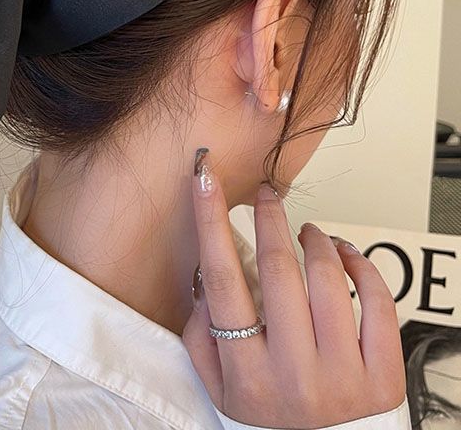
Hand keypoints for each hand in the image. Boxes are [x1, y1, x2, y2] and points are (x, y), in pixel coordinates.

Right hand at [181, 150, 406, 428]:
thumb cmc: (268, 418)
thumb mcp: (218, 387)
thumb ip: (200, 335)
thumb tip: (208, 280)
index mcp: (247, 375)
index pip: (223, 280)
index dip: (210, 221)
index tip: (205, 180)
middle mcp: (294, 375)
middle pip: (279, 269)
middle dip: (269, 217)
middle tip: (267, 195)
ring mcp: (343, 377)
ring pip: (328, 280)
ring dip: (315, 240)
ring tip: (306, 231)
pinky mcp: (384, 377)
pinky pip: (378, 303)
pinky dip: (360, 266)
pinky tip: (344, 254)